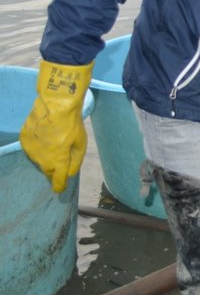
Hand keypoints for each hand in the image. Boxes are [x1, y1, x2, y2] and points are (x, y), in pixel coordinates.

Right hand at [20, 60, 93, 192]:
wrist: (54, 106)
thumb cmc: (72, 124)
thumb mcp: (80, 143)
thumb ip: (75, 161)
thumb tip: (68, 174)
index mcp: (58, 162)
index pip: (57, 180)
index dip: (59, 185)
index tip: (59, 189)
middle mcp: (42, 160)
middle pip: (48, 170)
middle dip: (54, 169)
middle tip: (61, 160)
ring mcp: (31, 150)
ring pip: (39, 160)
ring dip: (45, 157)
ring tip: (53, 144)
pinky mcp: (24, 140)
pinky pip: (32, 148)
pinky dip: (38, 146)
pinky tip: (44, 136)